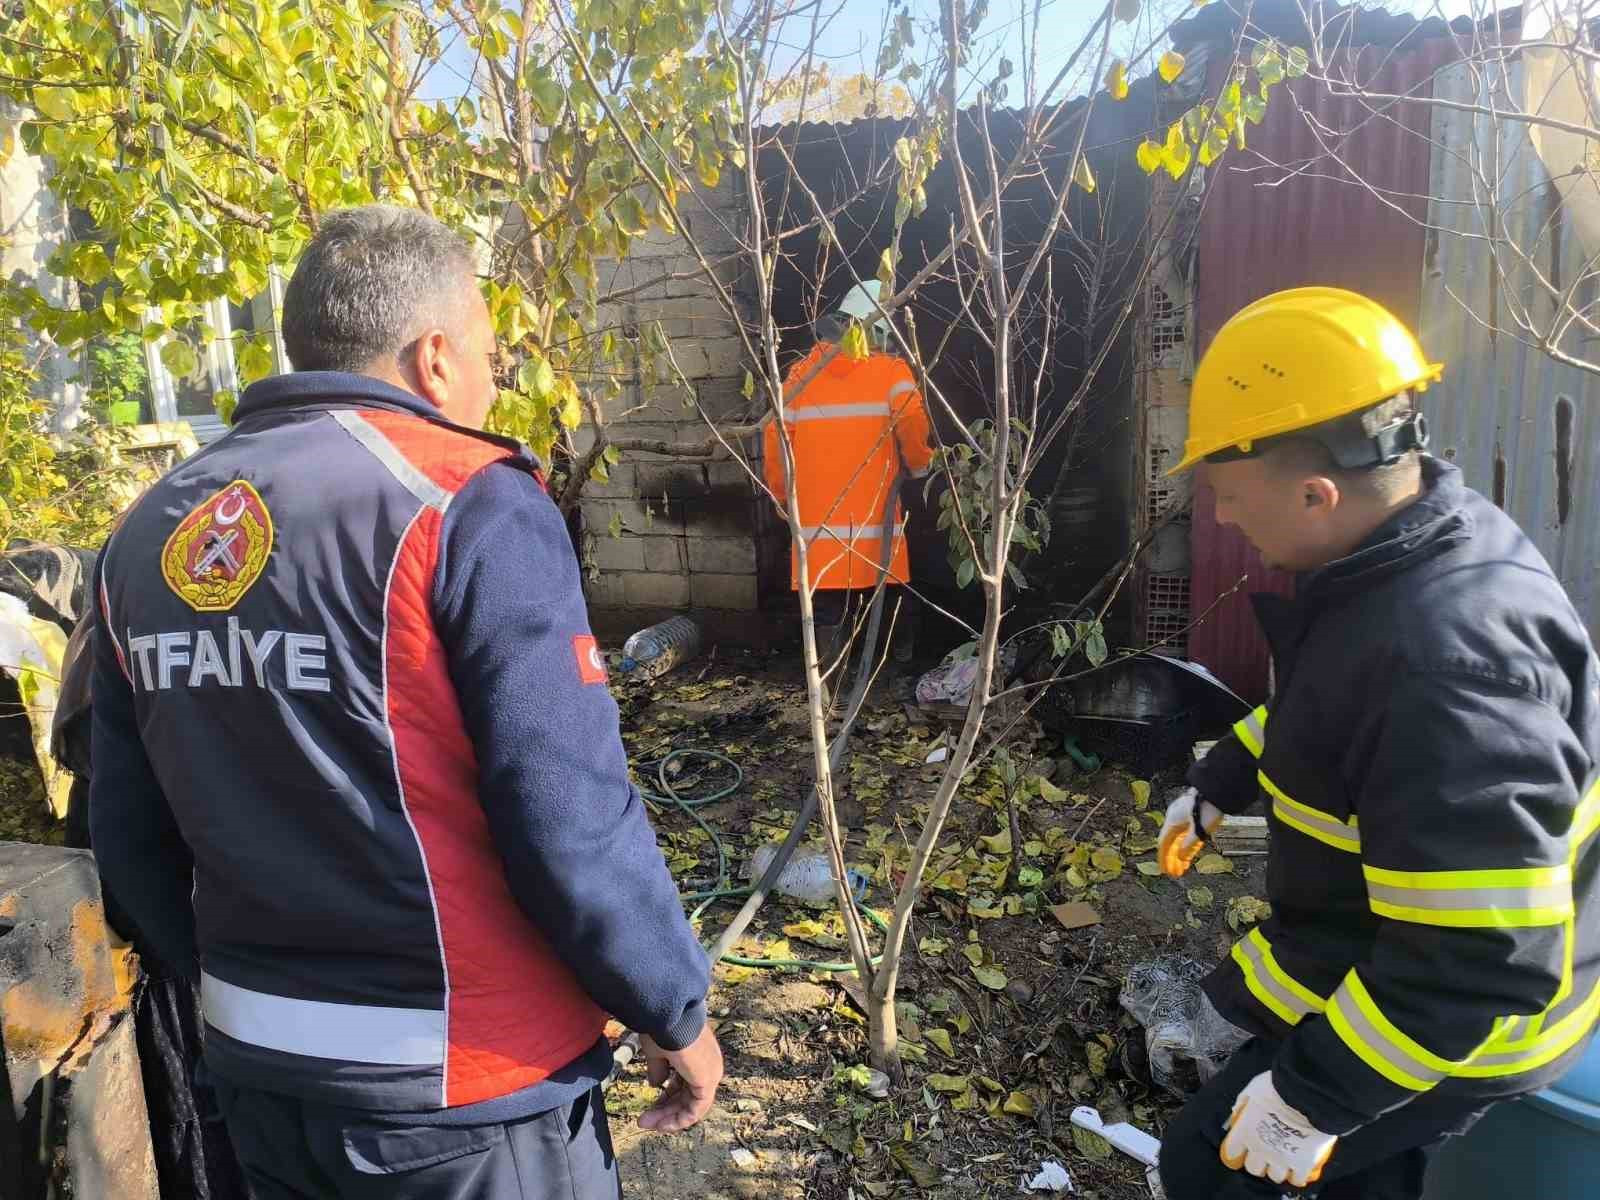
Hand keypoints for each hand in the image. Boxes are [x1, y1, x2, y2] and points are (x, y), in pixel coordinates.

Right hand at [638, 1024, 722, 1132]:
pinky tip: (660, 1125)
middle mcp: (708, 1064)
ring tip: (645, 1123)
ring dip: (667, 1117)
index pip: (684, 1082)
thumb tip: (656, 1084)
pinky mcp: (707, 1081)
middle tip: (644, 1120)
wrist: (668, 1016)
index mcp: (699, 1054)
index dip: (666, 1096)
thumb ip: (659, 1068)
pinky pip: (695, 1110)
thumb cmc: (662, 1026)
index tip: (650, 1104)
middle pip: (687, 1095)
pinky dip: (678, 1120)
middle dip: (664, 1109)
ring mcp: (710, 1073)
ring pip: (690, 1105)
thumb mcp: (657, 1050)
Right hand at [1158, 787, 1221, 877]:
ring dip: (1179, 852)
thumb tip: (1180, 857)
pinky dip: (1186, 844)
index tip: (1166, 870)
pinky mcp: (1191, 814)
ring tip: (1183, 866)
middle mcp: (1174, 818)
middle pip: (1170, 842)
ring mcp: (1183, 815)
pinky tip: (1190, 852)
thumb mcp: (1198, 831)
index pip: (1164, 844)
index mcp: (1172, 821)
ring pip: (1178, 838)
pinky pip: (1185, 833)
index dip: (1164, 859)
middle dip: (1172, 858)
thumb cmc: (1209, 808)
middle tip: (1175, 872)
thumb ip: (1188, 846)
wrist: (1220, 791)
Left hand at [1220, 1071, 1338, 1188]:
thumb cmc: (1279, 1087)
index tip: (1240, 1149)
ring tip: (1283, 1159)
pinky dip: (1296, 1175)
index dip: (1236, 1151)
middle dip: (1258, 1162)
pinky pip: (1296, 1179)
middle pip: (1254, 1168)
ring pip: (1275, 1176)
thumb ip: (1243, 1104)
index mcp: (1245, 1132)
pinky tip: (1298, 1167)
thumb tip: (1236, 1112)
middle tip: (1264, 1153)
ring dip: (1278, 1168)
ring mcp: (1282, 1159)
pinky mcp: (1303, 1164)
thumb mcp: (1252, 1089)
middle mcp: (1260, 1149)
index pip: (1232, 1153)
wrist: (1307, 1094)